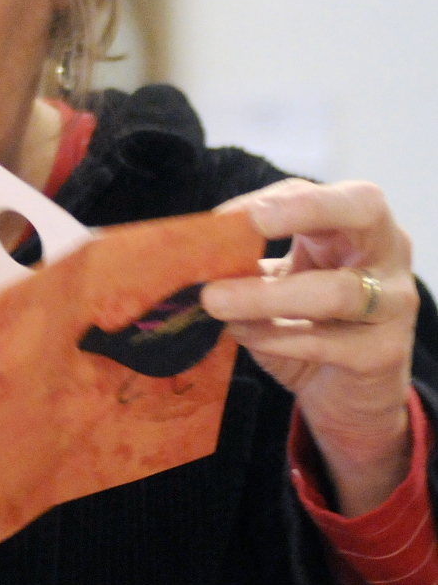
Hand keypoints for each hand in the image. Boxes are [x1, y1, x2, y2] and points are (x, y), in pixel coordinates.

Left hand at [201, 178, 418, 515]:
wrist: (346, 391)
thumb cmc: (307, 321)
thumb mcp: (278, 281)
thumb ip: (247, 263)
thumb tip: (190, 252)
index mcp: (354, 223)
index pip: (316, 193)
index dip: (273, 200)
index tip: (221, 218)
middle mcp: (386, 251)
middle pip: (361, 210)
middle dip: (304, 210)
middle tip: (250, 222)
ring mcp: (393, 302)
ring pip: (338, 290)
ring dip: (266, 295)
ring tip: (214, 300)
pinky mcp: (383, 353)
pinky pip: (326, 342)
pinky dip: (275, 337)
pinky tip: (241, 333)